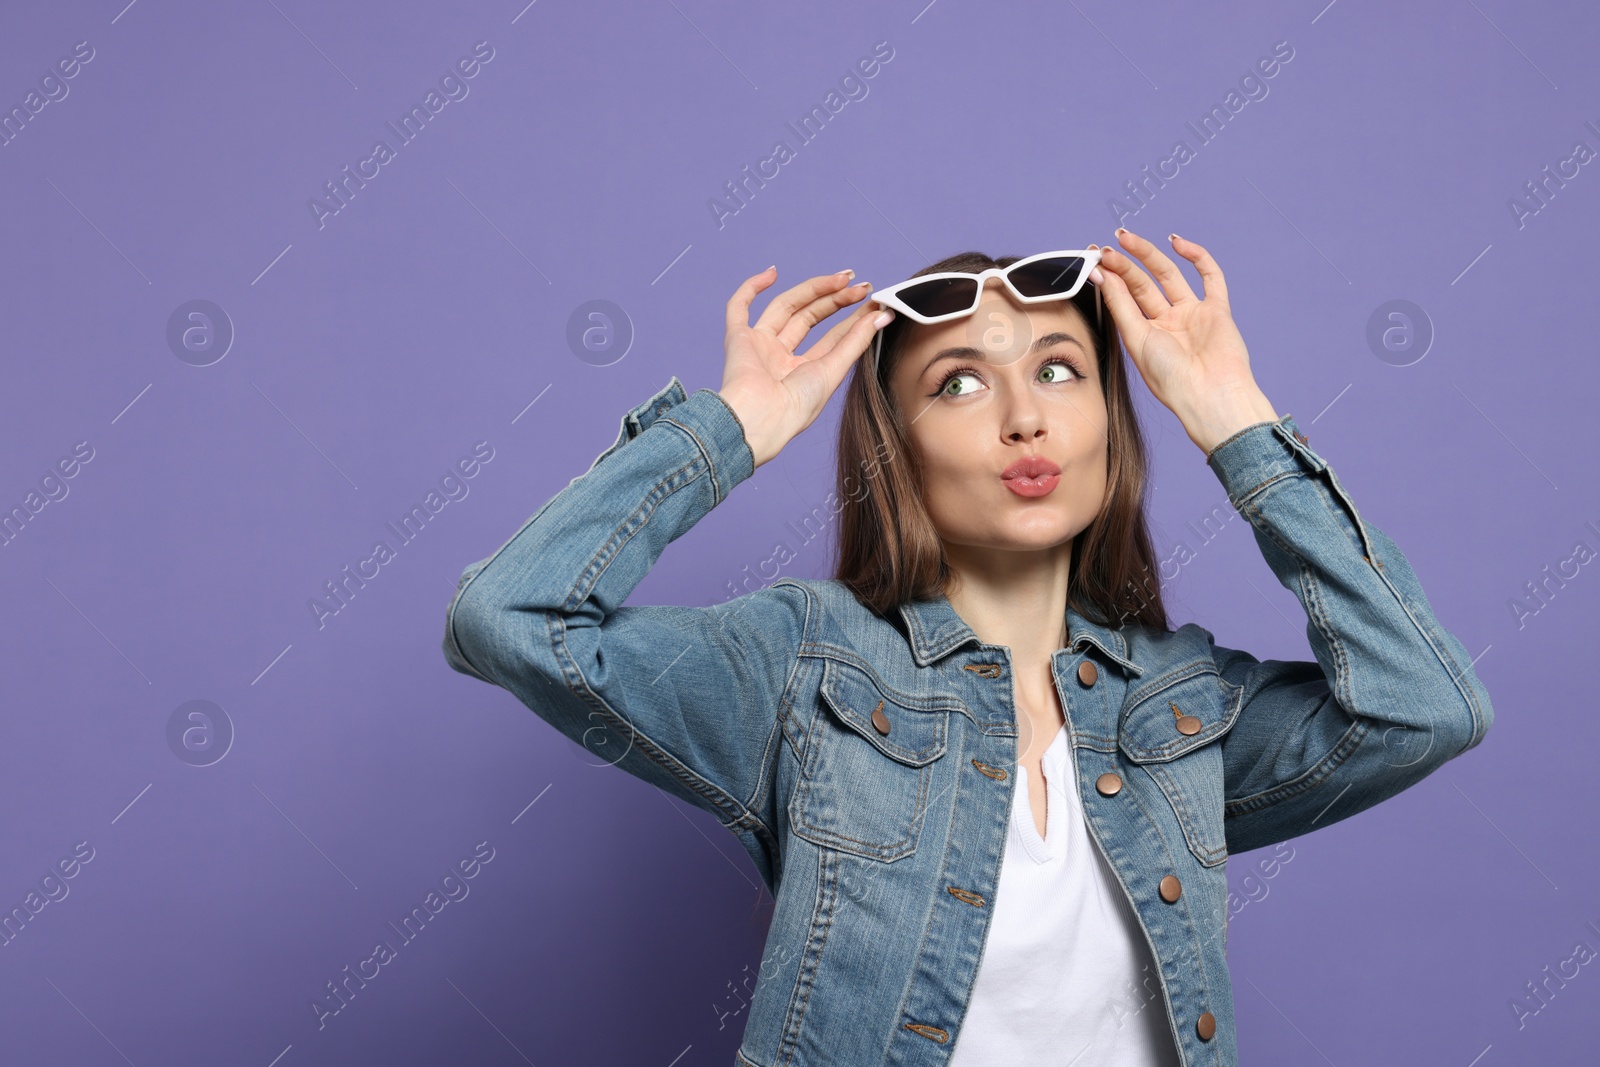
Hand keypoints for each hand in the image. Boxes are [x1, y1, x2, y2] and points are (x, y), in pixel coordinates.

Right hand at [718, 266, 892, 468]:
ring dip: (811, 288)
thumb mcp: (834, 370)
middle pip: (809, 317)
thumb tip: (883, 315)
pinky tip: (772, 272)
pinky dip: (751, 287)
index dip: (852, 317)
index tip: (873, 301)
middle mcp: (780, 357)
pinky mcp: (738, 339)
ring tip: (841, 277)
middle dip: (835, 299)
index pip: (831, 336)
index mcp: (803, 371)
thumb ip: (856, 341)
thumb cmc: (797, 407)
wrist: (762, 417)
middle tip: (860, 285)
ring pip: (784, 306)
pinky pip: (738, 306)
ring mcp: (759, 346)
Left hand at [1095, 230, 1278, 454]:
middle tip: (1107, 246)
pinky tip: (1177, 242)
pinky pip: (1210, 277)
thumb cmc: (1170, 378)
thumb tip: (1100, 274)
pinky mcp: (1218, 310)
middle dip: (1124, 264)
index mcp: (1145, 334)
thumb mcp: (1135, 339)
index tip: (1093, 259)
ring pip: (1169, 275)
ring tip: (1126, 238)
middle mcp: (1168, 322)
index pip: (1124, 298)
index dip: (1109, 277)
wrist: (1209, 395)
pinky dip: (1197, 257)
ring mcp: (1193, 314)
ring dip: (1149, 254)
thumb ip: (1119, 305)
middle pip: (1142, 284)